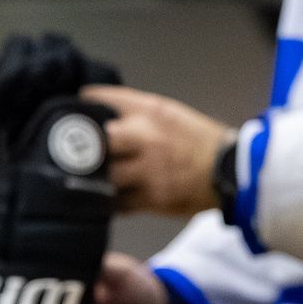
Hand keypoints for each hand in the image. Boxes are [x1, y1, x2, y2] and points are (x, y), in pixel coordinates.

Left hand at [82, 84, 232, 215]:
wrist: (229, 170)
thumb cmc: (198, 140)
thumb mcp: (169, 113)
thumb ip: (135, 113)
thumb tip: (102, 117)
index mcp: (150, 111)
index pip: (102, 99)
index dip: (83, 107)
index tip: (72, 116)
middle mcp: (145, 138)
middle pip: (96, 141)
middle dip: (85, 147)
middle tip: (75, 153)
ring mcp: (147, 171)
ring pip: (103, 177)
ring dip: (93, 179)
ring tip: (87, 179)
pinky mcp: (151, 199)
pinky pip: (116, 203)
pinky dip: (108, 202)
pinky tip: (104, 198)